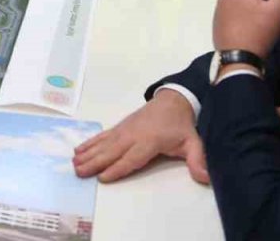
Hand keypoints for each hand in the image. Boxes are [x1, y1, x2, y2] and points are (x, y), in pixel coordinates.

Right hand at [72, 89, 209, 183]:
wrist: (173, 101)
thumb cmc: (181, 125)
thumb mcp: (193, 142)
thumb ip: (198, 160)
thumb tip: (205, 177)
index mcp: (150, 140)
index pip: (132, 157)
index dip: (118, 168)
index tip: (103, 177)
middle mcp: (133, 135)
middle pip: (112, 151)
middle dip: (95, 162)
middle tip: (78, 172)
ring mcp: (124, 130)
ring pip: (103, 143)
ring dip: (88, 153)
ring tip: (74, 163)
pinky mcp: (119, 127)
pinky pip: (102, 136)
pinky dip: (89, 143)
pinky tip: (78, 150)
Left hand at [212, 0, 279, 58]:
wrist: (238, 61)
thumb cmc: (257, 33)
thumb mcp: (277, 11)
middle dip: (273, 6)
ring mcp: (220, 11)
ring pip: (249, 7)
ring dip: (265, 15)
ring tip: (277, 29)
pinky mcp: (220, 24)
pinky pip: (240, 17)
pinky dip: (252, 22)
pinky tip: (262, 34)